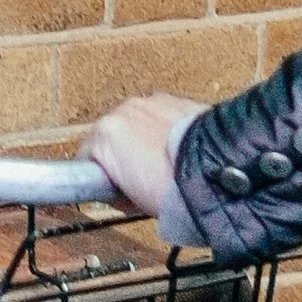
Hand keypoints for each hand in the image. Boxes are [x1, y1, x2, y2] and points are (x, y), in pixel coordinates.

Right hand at [87, 91, 205, 242]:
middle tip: (143, 183)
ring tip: (164, 167)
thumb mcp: (131, 200)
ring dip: (145, 142)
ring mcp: (151, 102)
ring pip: (138, 125)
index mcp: (105, 133)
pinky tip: (178, 152)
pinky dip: (165, 131)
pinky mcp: (176, 100)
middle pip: (114, 137)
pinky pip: (161, 118)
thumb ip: (116, 188)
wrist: (214, 170)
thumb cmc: (173, 187)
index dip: (101, 178)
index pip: (87, 156)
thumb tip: (120, 191)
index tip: (117, 190)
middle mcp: (124, 110)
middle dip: (124, 157)